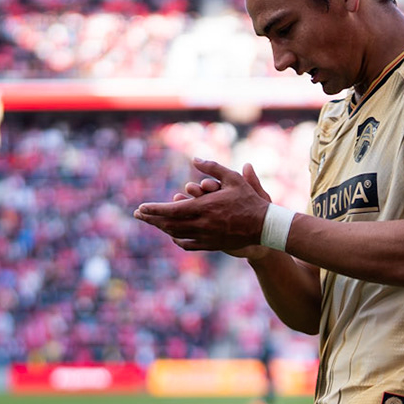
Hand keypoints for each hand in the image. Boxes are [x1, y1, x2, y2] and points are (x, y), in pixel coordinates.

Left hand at [135, 158, 275, 253]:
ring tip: (152, 222)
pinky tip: (172, 235)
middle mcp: (203, 224)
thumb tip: (194, 158)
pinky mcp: (212, 245)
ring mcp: (207, 237)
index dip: (154, 209)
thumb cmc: (249, 199)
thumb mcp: (233, 178)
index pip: (172, 210)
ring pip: (177, 235)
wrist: (264, 225)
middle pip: (169, 224)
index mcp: (205, 207)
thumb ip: (212, 167)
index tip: (141, 208)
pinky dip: (177, 239)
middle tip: (138, 215)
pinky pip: (189, 245)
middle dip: (152, 219)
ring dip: (162, 228)